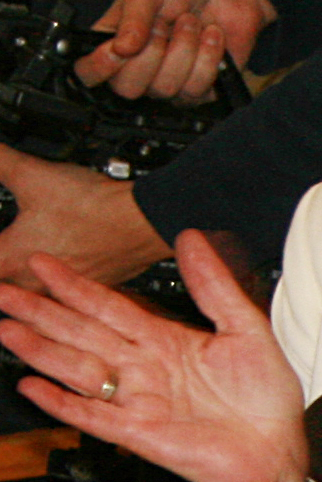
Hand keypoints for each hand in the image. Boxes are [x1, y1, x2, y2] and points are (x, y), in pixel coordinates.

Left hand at [0, 143, 165, 288]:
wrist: (147, 220)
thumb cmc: (96, 207)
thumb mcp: (33, 175)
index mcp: (10, 261)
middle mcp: (33, 284)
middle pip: (1, 298)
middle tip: (0, 280)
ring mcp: (62, 290)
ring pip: (29, 306)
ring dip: (16, 299)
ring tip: (12, 292)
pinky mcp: (88, 288)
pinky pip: (59, 300)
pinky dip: (49, 294)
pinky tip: (50, 284)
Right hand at [0, 232, 307, 481]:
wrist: (278, 451)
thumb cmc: (264, 399)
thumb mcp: (246, 329)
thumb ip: (214, 286)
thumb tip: (193, 240)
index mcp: (165, 342)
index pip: (108, 307)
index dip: (75, 286)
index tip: (43, 263)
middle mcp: (144, 369)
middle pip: (80, 333)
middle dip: (40, 312)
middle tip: (3, 291)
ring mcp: (137, 400)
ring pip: (77, 369)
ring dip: (40, 350)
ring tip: (7, 329)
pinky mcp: (138, 432)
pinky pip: (91, 415)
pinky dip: (62, 401)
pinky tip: (35, 385)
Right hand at [81, 0, 273, 99]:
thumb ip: (133, 16)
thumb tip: (121, 47)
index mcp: (113, 42)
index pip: (88, 73)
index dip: (98, 69)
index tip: (117, 50)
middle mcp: (138, 67)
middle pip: (127, 89)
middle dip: (149, 54)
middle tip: (164, 24)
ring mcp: (171, 79)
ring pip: (166, 88)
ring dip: (184, 49)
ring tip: (191, 22)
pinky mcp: (203, 86)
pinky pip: (199, 88)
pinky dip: (209, 56)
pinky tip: (212, 35)